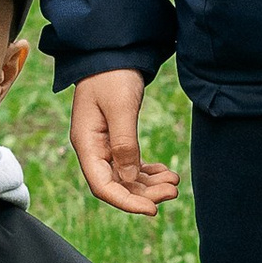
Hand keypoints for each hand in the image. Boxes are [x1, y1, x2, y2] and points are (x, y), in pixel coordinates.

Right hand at [69, 69, 178, 218]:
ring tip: (174, 182)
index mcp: (86, 143)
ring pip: (126, 177)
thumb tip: (128, 178)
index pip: (103, 186)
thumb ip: (124, 144)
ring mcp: (104, 144)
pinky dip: (148, 172)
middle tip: (173, 191)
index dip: (126, 202)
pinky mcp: (116, 138)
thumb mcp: (121, 107)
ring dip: (149, 184)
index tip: (152, 210)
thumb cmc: (112, 76)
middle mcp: (93, 149)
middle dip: (145, 193)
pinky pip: (130, 165)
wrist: (113, 52)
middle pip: (117, 185)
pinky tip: (165, 172)